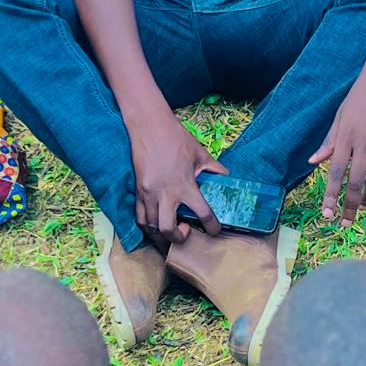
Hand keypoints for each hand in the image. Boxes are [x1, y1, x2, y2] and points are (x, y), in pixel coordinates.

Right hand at [129, 109, 226, 240]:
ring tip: (171, 231)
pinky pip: (139, 217)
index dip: (212, 227)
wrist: (150, 127)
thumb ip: (214, 169)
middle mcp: (165, 193)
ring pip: (151, 227)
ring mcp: (148, 194)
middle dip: (178, 239)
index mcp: (185, 185)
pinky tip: (155, 225)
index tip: (214, 231)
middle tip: (186, 233)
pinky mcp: (137, 191)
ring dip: (162, 235)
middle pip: (168, 229)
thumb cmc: (177, 139)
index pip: (202, 213)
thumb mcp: (201, 154)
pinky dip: (147, 226)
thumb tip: (228, 178)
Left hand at [311, 68, 365, 220]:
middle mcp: (364, 142)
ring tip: (362, 206)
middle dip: (349, 205)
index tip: (327, 213)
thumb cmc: (361, 95)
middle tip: (345, 222)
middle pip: (356, 182)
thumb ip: (329, 141)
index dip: (331, 195)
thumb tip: (313, 161)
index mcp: (345, 136)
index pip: (336, 172)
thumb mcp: (340, 115)